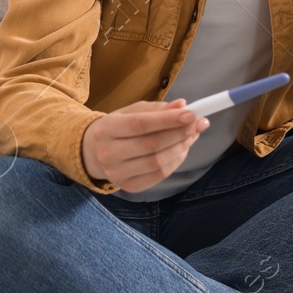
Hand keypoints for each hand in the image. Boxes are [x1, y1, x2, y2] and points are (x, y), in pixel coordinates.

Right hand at [82, 98, 208, 192]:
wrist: (92, 153)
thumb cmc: (115, 128)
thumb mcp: (129, 112)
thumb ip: (156, 109)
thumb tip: (182, 105)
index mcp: (106, 129)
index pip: (141, 125)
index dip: (168, 120)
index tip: (191, 114)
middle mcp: (108, 154)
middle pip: (152, 145)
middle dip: (180, 133)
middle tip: (200, 123)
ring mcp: (118, 174)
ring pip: (158, 162)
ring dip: (182, 147)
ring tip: (193, 134)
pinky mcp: (129, 186)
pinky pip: (160, 175)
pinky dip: (176, 161)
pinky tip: (182, 149)